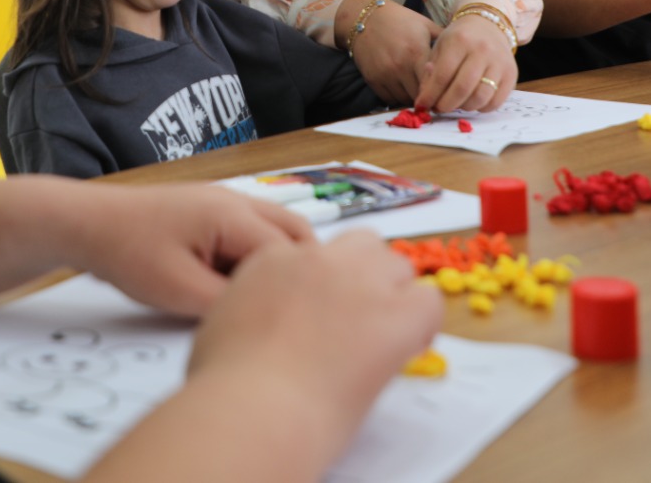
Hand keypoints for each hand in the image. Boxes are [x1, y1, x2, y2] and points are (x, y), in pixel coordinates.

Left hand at [66, 183, 313, 317]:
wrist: (87, 224)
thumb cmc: (129, 252)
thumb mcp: (180, 291)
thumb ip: (228, 304)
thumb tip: (266, 314)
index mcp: (234, 215)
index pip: (291, 251)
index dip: (296, 286)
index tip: (294, 319)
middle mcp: (236, 200)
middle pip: (295, 233)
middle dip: (296, 271)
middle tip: (286, 311)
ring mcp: (224, 201)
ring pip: (274, 231)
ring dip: (274, 263)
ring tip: (257, 299)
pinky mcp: (210, 210)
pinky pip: (250, 231)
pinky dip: (253, 256)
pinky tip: (231, 284)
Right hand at [188, 230, 441, 459]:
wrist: (256, 406)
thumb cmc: (227, 381)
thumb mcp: (223, 325)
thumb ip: (250, 310)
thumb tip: (260, 326)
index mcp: (273, 259)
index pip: (313, 255)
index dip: (322, 285)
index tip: (321, 313)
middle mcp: (318, 260)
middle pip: (360, 244)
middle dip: (364, 273)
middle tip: (356, 316)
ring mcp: (359, 283)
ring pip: (397, 264)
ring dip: (394, 293)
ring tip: (383, 333)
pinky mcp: (395, 316)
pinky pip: (427, 303)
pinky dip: (422, 323)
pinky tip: (405, 348)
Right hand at [349, 2, 439, 105]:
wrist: (366, 18)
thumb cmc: (400, 20)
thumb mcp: (426, 26)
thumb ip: (444, 43)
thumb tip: (465, 57)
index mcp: (416, 52)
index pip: (434, 82)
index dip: (443, 90)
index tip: (449, 93)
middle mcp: (400, 66)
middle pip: (420, 95)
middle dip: (430, 98)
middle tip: (437, 97)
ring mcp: (385, 75)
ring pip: (405, 100)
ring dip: (415, 99)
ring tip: (422, 94)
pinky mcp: (373, 80)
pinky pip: (390, 99)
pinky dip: (399, 98)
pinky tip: (406, 90)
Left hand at [415, 11, 517, 112]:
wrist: (488, 26)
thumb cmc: (459, 39)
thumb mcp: (441, 47)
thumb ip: (430, 72)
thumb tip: (425, 98)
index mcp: (460, 40)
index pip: (442, 75)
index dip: (430, 94)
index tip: (422, 105)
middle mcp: (482, 50)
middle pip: (462, 88)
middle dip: (446, 104)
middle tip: (438, 109)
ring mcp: (500, 62)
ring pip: (480, 97)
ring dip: (464, 107)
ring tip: (455, 105)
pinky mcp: (511, 74)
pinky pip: (496, 101)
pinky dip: (481, 108)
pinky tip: (471, 102)